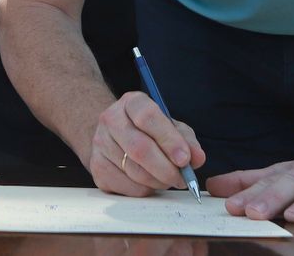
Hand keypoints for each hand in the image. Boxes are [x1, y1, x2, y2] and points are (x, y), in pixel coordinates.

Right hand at [86, 92, 204, 196]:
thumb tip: (197, 158)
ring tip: (167, 179)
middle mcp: (111, 119)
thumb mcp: (170, 127)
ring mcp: (100, 143)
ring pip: (133, 171)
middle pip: (139, 148)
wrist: (113, 136)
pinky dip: (144, 189)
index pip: (148, 118)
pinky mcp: (96, 166)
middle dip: (166, 169)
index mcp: (132, 103)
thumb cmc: (147, 131)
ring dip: (157, 181)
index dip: (169, 140)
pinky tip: (149, 182)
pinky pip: (125, 185)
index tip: (185, 159)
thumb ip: (186, 140)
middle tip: (181, 179)